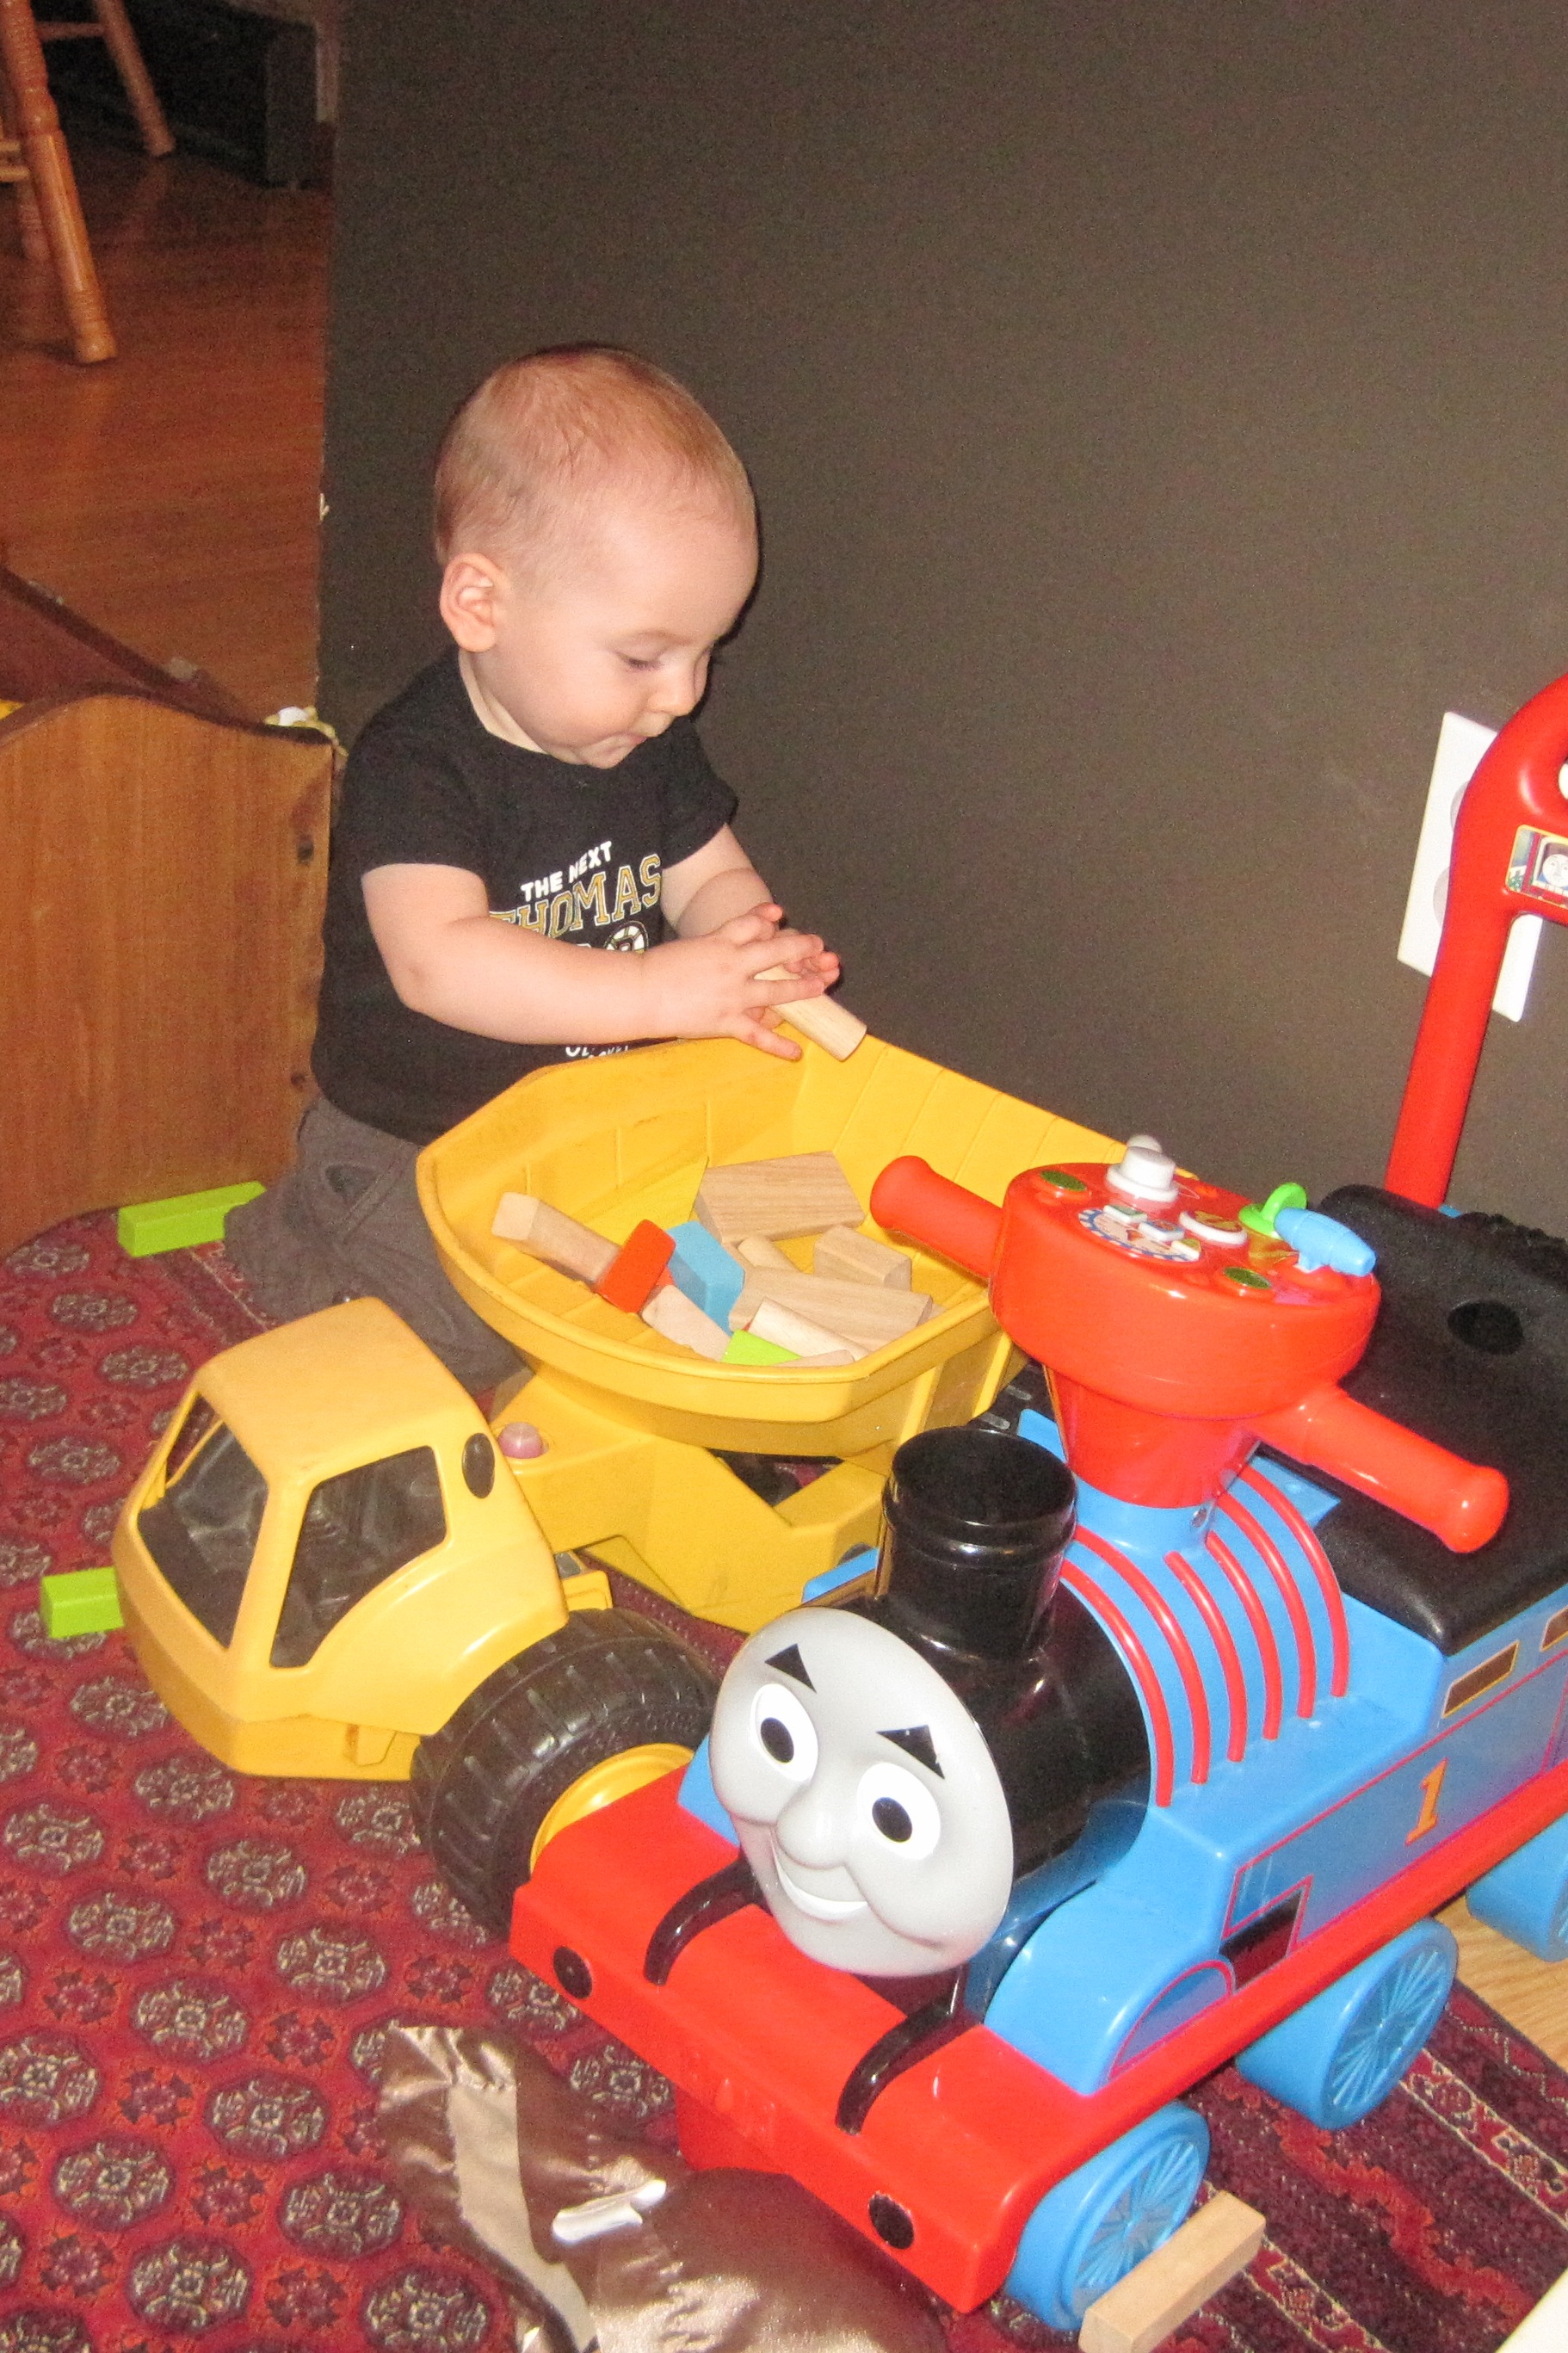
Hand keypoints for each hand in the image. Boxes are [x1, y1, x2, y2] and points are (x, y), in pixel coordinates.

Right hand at [644, 904, 840, 1058]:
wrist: (639, 993)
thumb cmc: (660, 967)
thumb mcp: (694, 943)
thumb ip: (722, 937)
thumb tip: (753, 929)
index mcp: (720, 942)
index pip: (754, 924)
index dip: (768, 918)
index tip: (780, 915)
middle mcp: (732, 966)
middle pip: (775, 953)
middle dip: (801, 948)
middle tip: (819, 947)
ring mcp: (732, 996)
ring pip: (776, 992)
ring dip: (802, 988)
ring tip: (822, 986)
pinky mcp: (726, 1022)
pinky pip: (757, 1035)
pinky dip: (777, 1045)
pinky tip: (795, 1052)